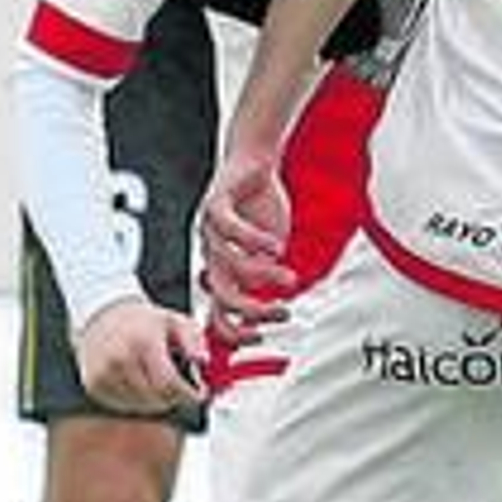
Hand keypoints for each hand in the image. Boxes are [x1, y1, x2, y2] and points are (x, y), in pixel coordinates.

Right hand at [76, 298, 208, 415]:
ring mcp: (104, 373)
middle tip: (180, 387)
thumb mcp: (174, 320)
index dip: (188, 394)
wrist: (103, 314)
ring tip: (156, 380)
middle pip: (157, 398)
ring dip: (156, 401)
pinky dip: (136, 401)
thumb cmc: (141, 320)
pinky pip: (123, 407)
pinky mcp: (94, 384)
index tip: (199, 395)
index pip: (169, 383)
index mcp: (143, 341)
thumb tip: (203, 360)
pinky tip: (139, 382)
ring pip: (141, 406)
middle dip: (175, 397)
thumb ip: (194, 339)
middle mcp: (120, 358)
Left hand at [199, 149, 295, 345]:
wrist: (253, 163)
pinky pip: (230, 228)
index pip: (217, 312)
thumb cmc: (260, 207)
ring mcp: (210, 230)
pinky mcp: (216, 205)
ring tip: (291, 278)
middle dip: (253, 312)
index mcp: (221, 269)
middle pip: (222, 296)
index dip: (233, 332)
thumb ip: (267, 279)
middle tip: (283, 313)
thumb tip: (275, 306)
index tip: (261, 339)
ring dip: (264, 277)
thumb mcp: (268, 252)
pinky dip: (255, 241)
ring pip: (230, 264)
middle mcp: (211, 254)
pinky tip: (277, 248)